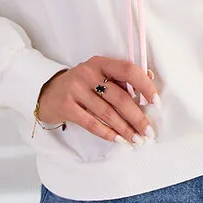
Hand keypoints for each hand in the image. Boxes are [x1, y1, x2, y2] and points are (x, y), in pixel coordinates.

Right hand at [35, 56, 160, 146]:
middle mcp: (88, 73)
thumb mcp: (99, 74)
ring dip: (125, 129)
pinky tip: (119, 139)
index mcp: (100, 62)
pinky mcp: (66, 106)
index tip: (156, 103)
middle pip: (120, 97)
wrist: (47, 92)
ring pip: (107, 113)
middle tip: (148, 132)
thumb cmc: (81, 84)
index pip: (128, 70)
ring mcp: (75, 89)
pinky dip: (107, 133)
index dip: (145, 86)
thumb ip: (121, 77)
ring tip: (137, 139)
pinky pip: (92, 123)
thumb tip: (150, 79)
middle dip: (137, 117)